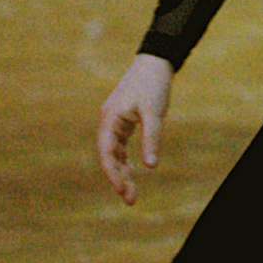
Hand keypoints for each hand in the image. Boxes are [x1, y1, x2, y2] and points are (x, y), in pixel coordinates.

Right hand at [98, 54, 173, 204]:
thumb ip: (152, 139)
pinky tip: (133, 173)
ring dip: (122, 172)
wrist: (155, 61)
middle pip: (109, 157)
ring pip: (115, 153)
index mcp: (110, 119)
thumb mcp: (154, 113)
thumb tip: (151, 166)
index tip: (122, 191)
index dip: (113, 174)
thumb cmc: (154, 84)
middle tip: (131, 201)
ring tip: (132, 194)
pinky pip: (120, 146)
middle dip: (118, 179)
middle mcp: (108, 122)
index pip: (107, 153)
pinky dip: (125, 160)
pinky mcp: (123, 120)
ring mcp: (114, 121)